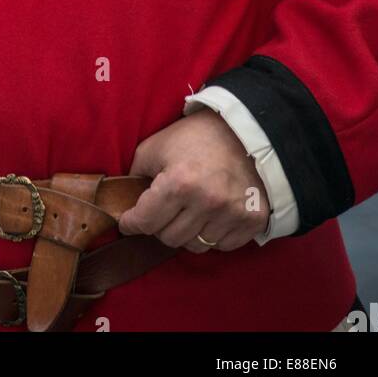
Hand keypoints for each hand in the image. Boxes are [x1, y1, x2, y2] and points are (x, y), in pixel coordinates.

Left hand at [117, 107, 269, 251]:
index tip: (127, 222)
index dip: (131, 223)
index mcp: (180, 183)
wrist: (245, 131)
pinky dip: (212, 235)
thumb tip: (126, 200)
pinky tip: (210, 216)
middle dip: (159, 225)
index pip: (146, 221)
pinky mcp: (252, 221)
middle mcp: (207, 202)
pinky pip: (222, 245)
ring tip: (187, 212)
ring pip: (195, 245)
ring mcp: (231, 214)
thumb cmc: (196, 136)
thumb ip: (136, 173)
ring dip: (187, 232)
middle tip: (161, 210)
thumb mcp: (157, 145)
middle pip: (168, 237)